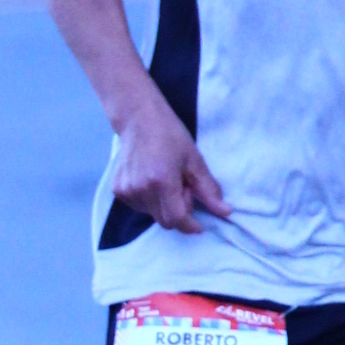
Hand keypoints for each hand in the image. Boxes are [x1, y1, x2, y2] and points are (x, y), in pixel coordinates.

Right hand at [111, 84, 228, 230]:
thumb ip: (209, 190)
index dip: (191, 225)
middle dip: (179, 212)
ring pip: (152, 214)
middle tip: (183, 188)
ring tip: (166, 181)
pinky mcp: (118, 190)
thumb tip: (226, 212)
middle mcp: (141, 189)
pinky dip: (150, 200)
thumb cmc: (170, 135)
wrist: (138, 119)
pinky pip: (139, 207)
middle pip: (165, 221)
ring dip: (164, 206)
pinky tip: (151, 180)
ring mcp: (126, 190)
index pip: (177, 219)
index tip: (200, 225)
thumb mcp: (195, 161)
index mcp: (162, 182)